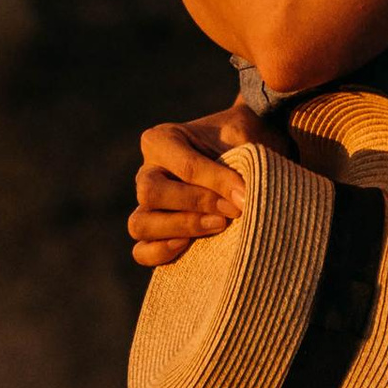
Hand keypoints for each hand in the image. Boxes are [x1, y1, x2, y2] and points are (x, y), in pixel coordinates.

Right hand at [130, 103, 270, 268]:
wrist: (246, 159)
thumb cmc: (242, 141)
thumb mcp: (244, 134)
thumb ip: (242, 158)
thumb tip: (240, 198)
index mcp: (163, 140)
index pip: (184, 166)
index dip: (216, 183)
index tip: (245, 194)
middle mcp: (148, 172)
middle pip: (151, 193)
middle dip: (197, 204)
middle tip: (233, 210)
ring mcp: (147, 206)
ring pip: (140, 224)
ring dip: (181, 228)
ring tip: (219, 225)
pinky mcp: (156, 234)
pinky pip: (142, 251)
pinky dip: (160, 253)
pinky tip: (188, 246)